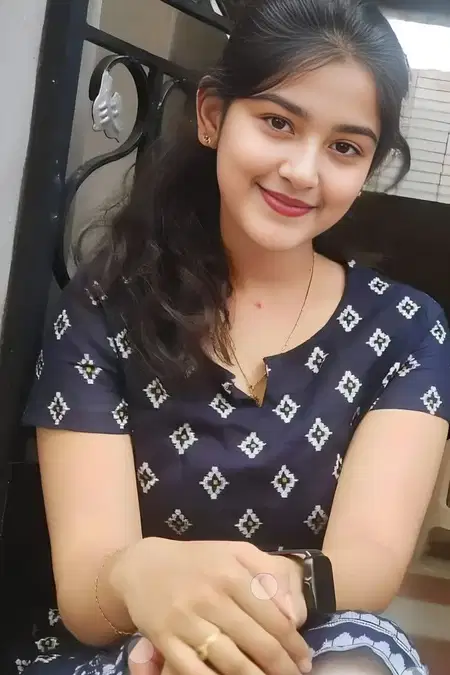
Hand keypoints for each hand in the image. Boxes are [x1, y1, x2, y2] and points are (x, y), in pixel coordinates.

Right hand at [110, 538, 311, 674]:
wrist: (143, 566)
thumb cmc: (199, 560)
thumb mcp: (237, 552)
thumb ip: (269, 574)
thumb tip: (293, 614)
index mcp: (231, 573)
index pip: (273, 617)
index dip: (293, 644)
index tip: (304, 660)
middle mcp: (210, 596)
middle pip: (257, 642)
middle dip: (282, 667)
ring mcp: (186, 620)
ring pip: (231, 662)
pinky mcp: (165, 640)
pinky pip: (197, 672)